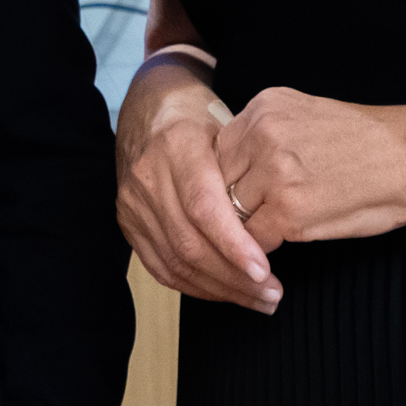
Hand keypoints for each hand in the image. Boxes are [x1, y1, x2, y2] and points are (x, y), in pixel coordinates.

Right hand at [115, 54, 281, 311]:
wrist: (149, 106)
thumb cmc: (200, 117)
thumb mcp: (230, 128)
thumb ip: (246, 172)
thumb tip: (277, 222)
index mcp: (176, 146)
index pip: (202, 208)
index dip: (233, 245)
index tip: (264, 271)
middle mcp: (148, 176)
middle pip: (189, 243)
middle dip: (234, 278)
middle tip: (272, 295)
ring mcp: (133, 202)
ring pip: (175, 262)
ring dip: (220, 289)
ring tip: (258, 299)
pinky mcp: (128, 221)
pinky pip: (160, 267)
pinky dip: (195, 286)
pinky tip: (224, 291)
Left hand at [213, 88, 405, 249]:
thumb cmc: (366, 142)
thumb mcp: (306, 114)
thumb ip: (264, 132)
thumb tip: (232, 162)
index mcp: (264, 106)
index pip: (217, 149)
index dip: (224, 177)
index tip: (237, 193)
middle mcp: (263, 133)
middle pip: (217, 179)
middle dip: (229, 202)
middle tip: (245, 219)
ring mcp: (274, 172)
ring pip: (230, 210)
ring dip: (244, 226)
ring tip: (265, 232)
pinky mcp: (291, 211)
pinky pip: (254, 237)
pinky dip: (261, 247)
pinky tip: (281, 243)